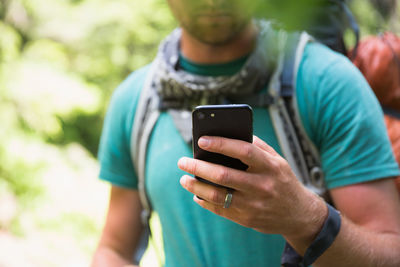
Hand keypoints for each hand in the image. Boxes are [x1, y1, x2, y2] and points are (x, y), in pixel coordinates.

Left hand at [178, 135, 326, 243]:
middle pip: (224, 175)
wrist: (298, 214)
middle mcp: (262, 185)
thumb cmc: (283, 181)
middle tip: (183, 161)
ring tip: (184, 179)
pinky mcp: (247, 218)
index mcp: (270, 166)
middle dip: (199, 167)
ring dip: (196, 186)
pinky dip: (204, 201)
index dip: (221, 144)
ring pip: (217, 195)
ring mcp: (254, 204)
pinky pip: (220, 209)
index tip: (201, 140)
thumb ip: (257, 146)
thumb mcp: (277, 160)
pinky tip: (196, 194)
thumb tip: (229, 134)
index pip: (243, 151)